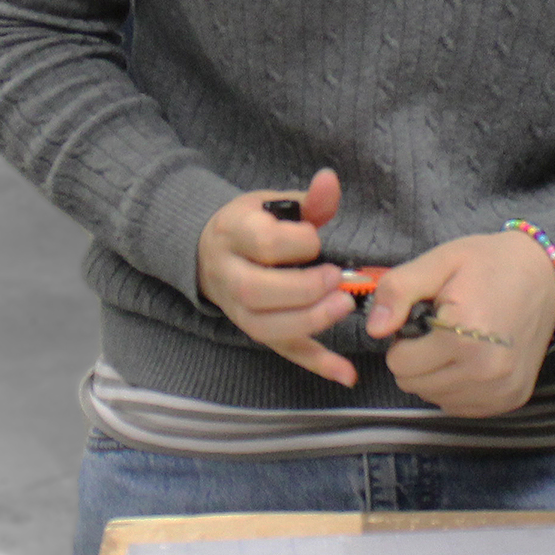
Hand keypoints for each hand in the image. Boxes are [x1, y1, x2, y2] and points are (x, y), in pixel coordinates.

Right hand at [196, 167, 363, 387]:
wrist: (208, 253)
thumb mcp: (271, 206)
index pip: (264, 243)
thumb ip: (308, 201)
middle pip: (256, 290)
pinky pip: (283, 352)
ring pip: (264, 327)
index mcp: (232, 234)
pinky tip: (347, 373)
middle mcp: (228, 275)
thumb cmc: (249, 226)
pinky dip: (316, 364)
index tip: (315, 240)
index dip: (297, 243)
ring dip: (308, 322)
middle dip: (302, 289)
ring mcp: (238, 310)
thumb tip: (331, 181)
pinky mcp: (255, 331)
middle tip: (336, 279)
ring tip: (343, 307)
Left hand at [359, 227, 554, 418]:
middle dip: (417, 358)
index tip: (425, 318)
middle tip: (440, 329)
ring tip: (457, 341)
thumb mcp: (439, 261)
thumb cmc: (489, 265)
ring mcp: (501, 389)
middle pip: (414, 385)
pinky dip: (456, 386)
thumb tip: (374, 328)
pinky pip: (459, 405)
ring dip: (436, 374)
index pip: (400, 362)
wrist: (545, 276)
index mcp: (465, 334)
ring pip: (435, 398)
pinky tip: (471, 358)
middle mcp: (486, 370)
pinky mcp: (511, 399)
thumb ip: (399, 290)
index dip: (404, 338)